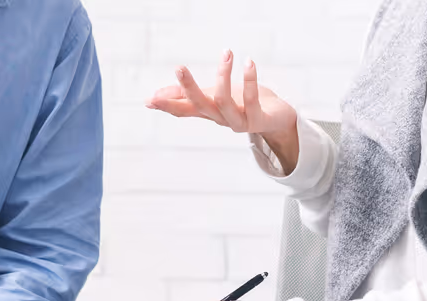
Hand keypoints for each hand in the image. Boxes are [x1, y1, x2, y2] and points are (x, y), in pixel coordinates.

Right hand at [147, 50, 300, 171]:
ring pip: (224, 101)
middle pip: (200, 105)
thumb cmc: (242, 105)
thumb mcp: (211, 97)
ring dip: (224, 75)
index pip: (184, 109)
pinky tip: (248, 63)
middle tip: (179, 67)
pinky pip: (252, 99)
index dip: (167, 105)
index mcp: (208, 112)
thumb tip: (155, 97)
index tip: (149, 100)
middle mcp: (220, 118)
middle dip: (189, 87)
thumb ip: (186, 97)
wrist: (277, 120)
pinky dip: (250, 79)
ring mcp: (239, 121)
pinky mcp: (257, 119)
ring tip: (227, 53)